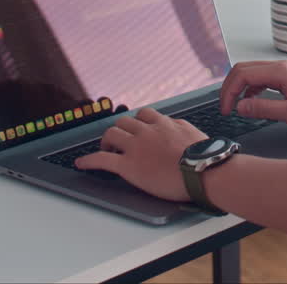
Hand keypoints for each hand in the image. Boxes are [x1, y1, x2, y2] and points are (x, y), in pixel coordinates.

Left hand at [75, 108, 205, 200]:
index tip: (136, 129)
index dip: (137, 123)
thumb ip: (179, 127)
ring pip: (111, 135)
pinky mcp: (128, 166)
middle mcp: (147, 131)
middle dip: (119, 131)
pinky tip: (81, 164)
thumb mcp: (194, 133)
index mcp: (164, 124)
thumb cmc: (205, 156)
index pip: (144, 115)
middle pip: (124, 122)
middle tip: (119, 142)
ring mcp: (136, 147)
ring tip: (106, 150)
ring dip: (106, 142)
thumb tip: (173, 126)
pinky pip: (102, 159)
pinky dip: (89, 161)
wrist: (204, 170)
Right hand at [219, 60, 286, 128]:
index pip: (242, 74)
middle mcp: (281, 66)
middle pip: (244, 69)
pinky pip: (264, 77)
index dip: (229, 92)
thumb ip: (263, 109)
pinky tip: (254, 103)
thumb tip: (240, 107)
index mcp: (280, 72)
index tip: (227, 111)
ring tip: (237, 108)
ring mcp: (286, 70)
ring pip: (253, 72)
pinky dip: (253, 88)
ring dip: (241, 88)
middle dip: (230, 87)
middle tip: (226, 108)